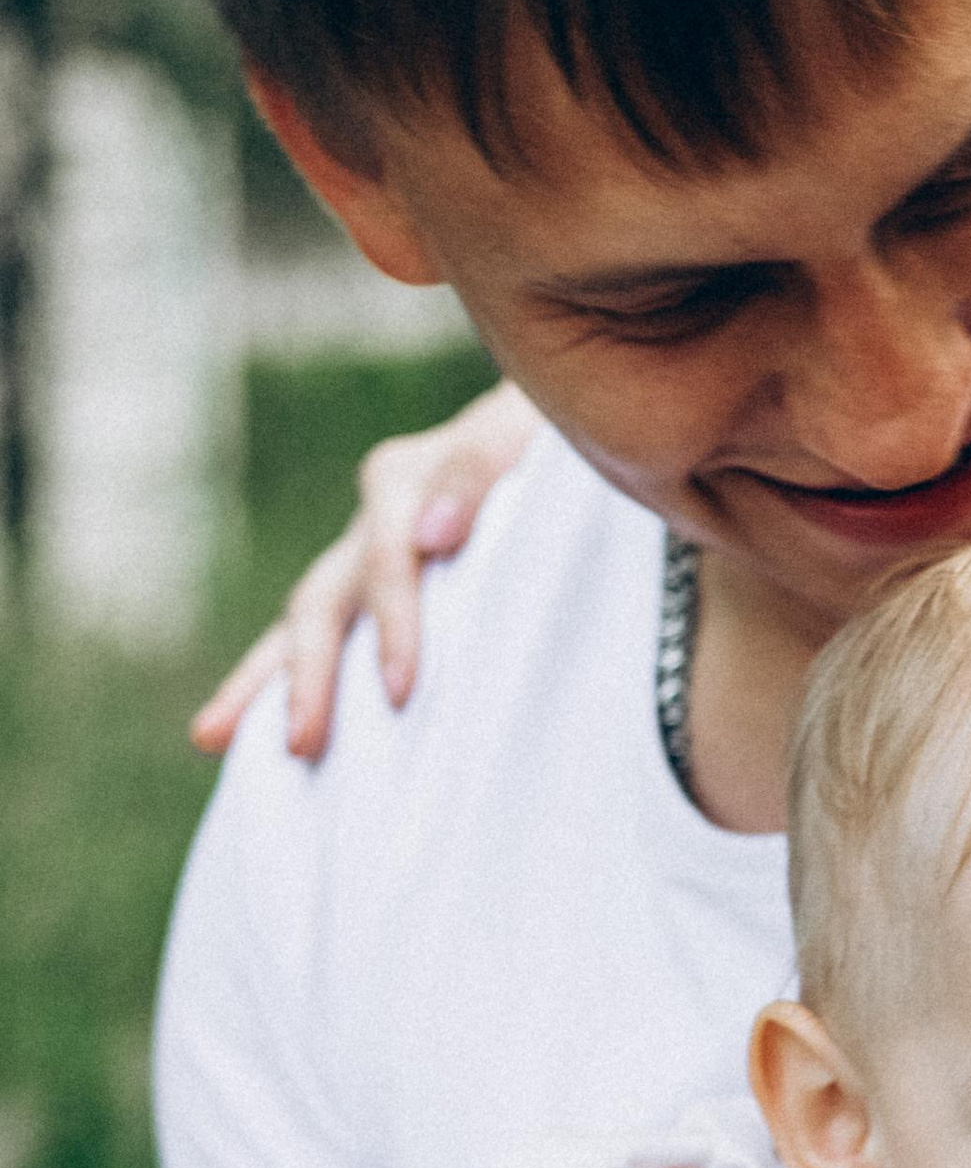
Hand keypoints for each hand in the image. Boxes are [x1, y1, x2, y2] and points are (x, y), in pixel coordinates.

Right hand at [190, 383, 538, 760]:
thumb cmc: (549, 432)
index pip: (387, 561)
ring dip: (262, 683)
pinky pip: (332, 642)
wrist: (565, 422)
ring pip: (307, 627)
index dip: (393, 624)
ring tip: (209, 736)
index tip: (400, 692)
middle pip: (321, 604)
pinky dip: (292, 683)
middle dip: (307, 677)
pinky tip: (254, 735)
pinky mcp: (381, 592)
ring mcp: (368, 560)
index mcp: (401, 482)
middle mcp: (372, 524)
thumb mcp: (522, 434)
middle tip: (300, 745)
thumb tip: (431, 535)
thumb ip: (475, 471)